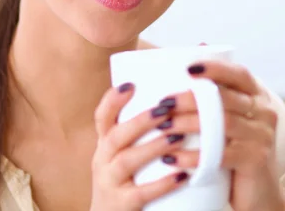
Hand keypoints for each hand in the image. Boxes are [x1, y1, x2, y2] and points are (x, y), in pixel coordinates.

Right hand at [90, 83, 187, 210]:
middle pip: (116, 136)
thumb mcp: (122, 155)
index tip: (130, 85)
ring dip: (153, 147)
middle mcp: (101, 161)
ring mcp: (109, 183)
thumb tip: (172, 102)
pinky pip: (140, 193)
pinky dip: (161, 184)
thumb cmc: (125, 181)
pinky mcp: (120, 205)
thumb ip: (138, 134)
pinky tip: (182, 176)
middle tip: (166, 108)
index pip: (102, 118)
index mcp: (104, 145)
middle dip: (141, 121)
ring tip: (178, 138)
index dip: (112, 100)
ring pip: (127, 160)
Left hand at [153, 60, 284, 210]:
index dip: (215, 68)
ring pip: (222, 123)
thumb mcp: (229, 116)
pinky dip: (193, 156)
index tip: (187, 68)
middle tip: (163, 103)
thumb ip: (217, 89)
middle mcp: (264, 112)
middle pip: (225, 99)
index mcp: (256, 96)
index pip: (238, 74)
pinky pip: (221, 154)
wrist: (259, 193)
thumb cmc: (234, 147)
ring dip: (188, 124)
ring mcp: (262, 136)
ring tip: (163, 127)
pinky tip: (172, 158)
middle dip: (190, 99)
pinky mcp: (256, 160)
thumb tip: (199, 45)